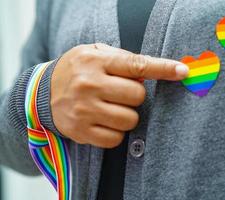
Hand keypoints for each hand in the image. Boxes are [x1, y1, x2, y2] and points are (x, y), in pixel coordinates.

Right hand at [51, 43, 188, 147]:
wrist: (41, 93)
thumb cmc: (76, 71)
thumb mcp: (94, 53)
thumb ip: (122, 59)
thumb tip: (150, 72)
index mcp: (96, 61)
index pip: (138, 65)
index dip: (163, 68)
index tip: (182, 71)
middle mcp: (89, 85)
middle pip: (137, 96)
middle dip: (135, 95)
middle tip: (121, 92)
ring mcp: (85, 110)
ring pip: (130, 120)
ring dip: (127, 115)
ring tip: (111, 107)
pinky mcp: (81, 131)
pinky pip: (116, 139)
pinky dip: (116, 132)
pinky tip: (104, 121)